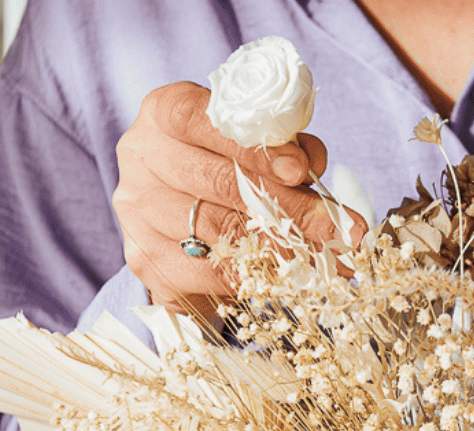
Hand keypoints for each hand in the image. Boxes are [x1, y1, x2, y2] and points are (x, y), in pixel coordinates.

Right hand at [113, 81, 361, 315]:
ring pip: (217, 230)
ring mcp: (136, 211)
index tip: (300, 169)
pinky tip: (289, 275)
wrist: (182, 212)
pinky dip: (252, 273)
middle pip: (218, 182)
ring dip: (281, 245)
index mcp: (164, 111)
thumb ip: (284, 145)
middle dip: (287, 206)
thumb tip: (312, 164)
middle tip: (337, 227)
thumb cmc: (225, 162)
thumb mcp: (254, 140)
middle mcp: (141, 157)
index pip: (202, 121)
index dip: (253, 147)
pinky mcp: (144, 258)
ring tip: (328, 255)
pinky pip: (206, 270)